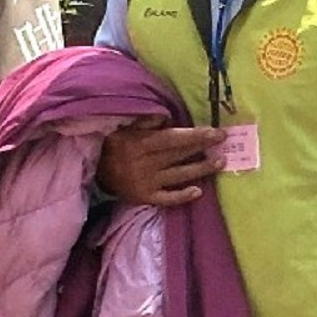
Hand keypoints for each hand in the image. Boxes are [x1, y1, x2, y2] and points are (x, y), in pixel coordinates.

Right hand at [97, 118, 225, 205]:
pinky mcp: (145, 198)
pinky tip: (198, 191)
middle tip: (224, 141)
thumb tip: (166, 117)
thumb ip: (144, 122)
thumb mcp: (123, 129)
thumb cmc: (113, 147)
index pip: (173, 139)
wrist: (93, 174)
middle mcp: (144, 164)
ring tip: (220, 162)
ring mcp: (146, 182)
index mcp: (140, 144)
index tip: (215, 131)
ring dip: (201, 169)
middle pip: (179, 154)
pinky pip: (167, 198)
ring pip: (178, 175)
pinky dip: (182, 196)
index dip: (195, 135)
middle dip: (202, 147)